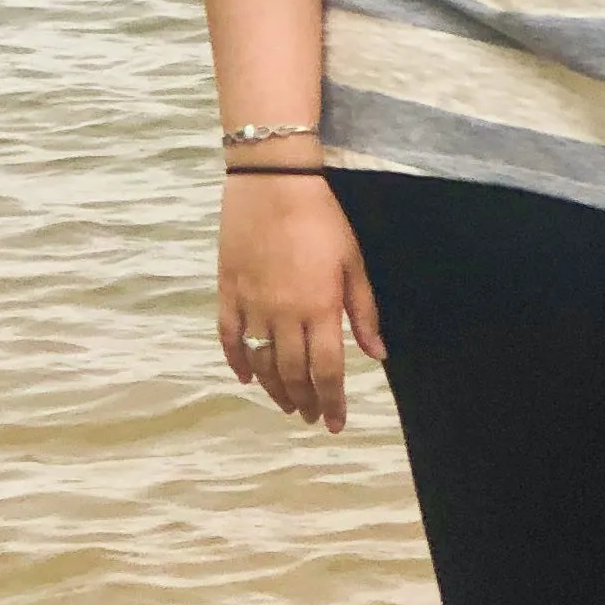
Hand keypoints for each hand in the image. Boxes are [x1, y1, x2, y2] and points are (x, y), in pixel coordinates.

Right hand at [218, 170, 385, 430]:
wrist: (273, 181)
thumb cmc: (322, 217)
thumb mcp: (353, 261)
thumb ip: (363, 311)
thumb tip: (376, 354)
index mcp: (319, 308)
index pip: (327, 370)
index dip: (332, 401)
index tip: (335, 423)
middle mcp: (284, 314)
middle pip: (292, 373)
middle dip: (305, 401)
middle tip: (312, 416)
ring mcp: (252, 305)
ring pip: (261, 362)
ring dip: (274, 389)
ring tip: (287, 404)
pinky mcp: (228, 291)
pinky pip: (228, 337)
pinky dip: (236, 362)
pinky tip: (246, 377)